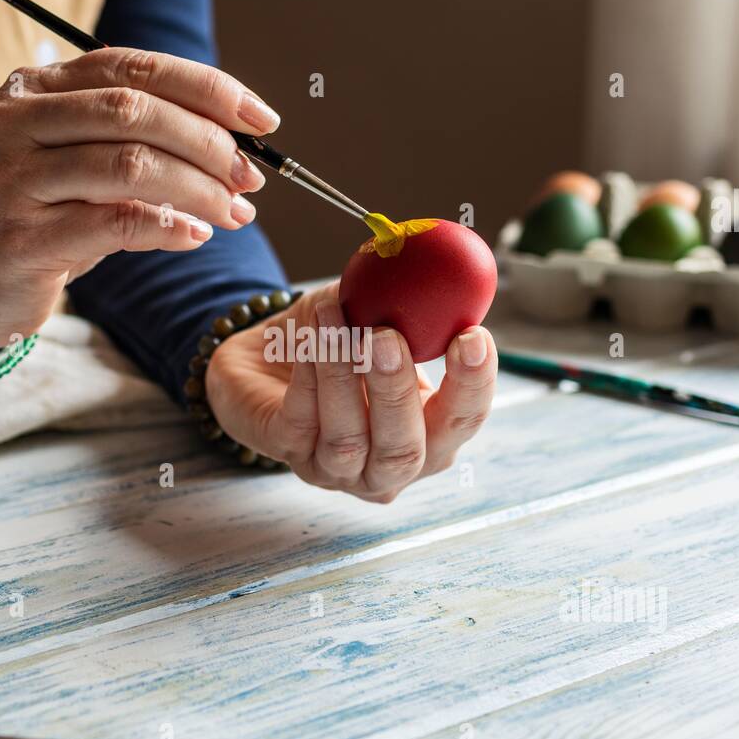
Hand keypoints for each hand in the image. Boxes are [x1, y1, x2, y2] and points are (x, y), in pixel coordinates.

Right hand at [0, 49, 279, 354]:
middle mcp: (15, 121)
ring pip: (129, 164)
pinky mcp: (21, 238)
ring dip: (198, 189)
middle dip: (209, 142)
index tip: (263, 119)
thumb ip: (140, 142)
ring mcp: (12, 178)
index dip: (207, 88)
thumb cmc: (40, 217)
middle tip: (250, 177)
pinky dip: (167, 227)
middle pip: (135, 111)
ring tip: (233, 211)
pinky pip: (114, 223)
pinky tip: (195, 235)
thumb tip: (239, 147)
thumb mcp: (81, 165)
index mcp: (35, 88)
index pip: (134, 67)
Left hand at [205, 282, 496, 501]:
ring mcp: (335, 470)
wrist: (265, 358)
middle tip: (388, 337)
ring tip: (336, 317)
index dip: (473, 385)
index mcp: (428, 436)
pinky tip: (310, 334)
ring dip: (342, 374)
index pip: (462, 422)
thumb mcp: (376, 319)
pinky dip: (309, 375)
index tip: (472, 335)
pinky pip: (301, 421)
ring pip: (348, 440)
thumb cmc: (334, 343)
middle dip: (397, 392)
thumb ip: (409, 305)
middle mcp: (386, 467)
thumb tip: (439, 268)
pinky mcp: (288, 454)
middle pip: (405, 451)